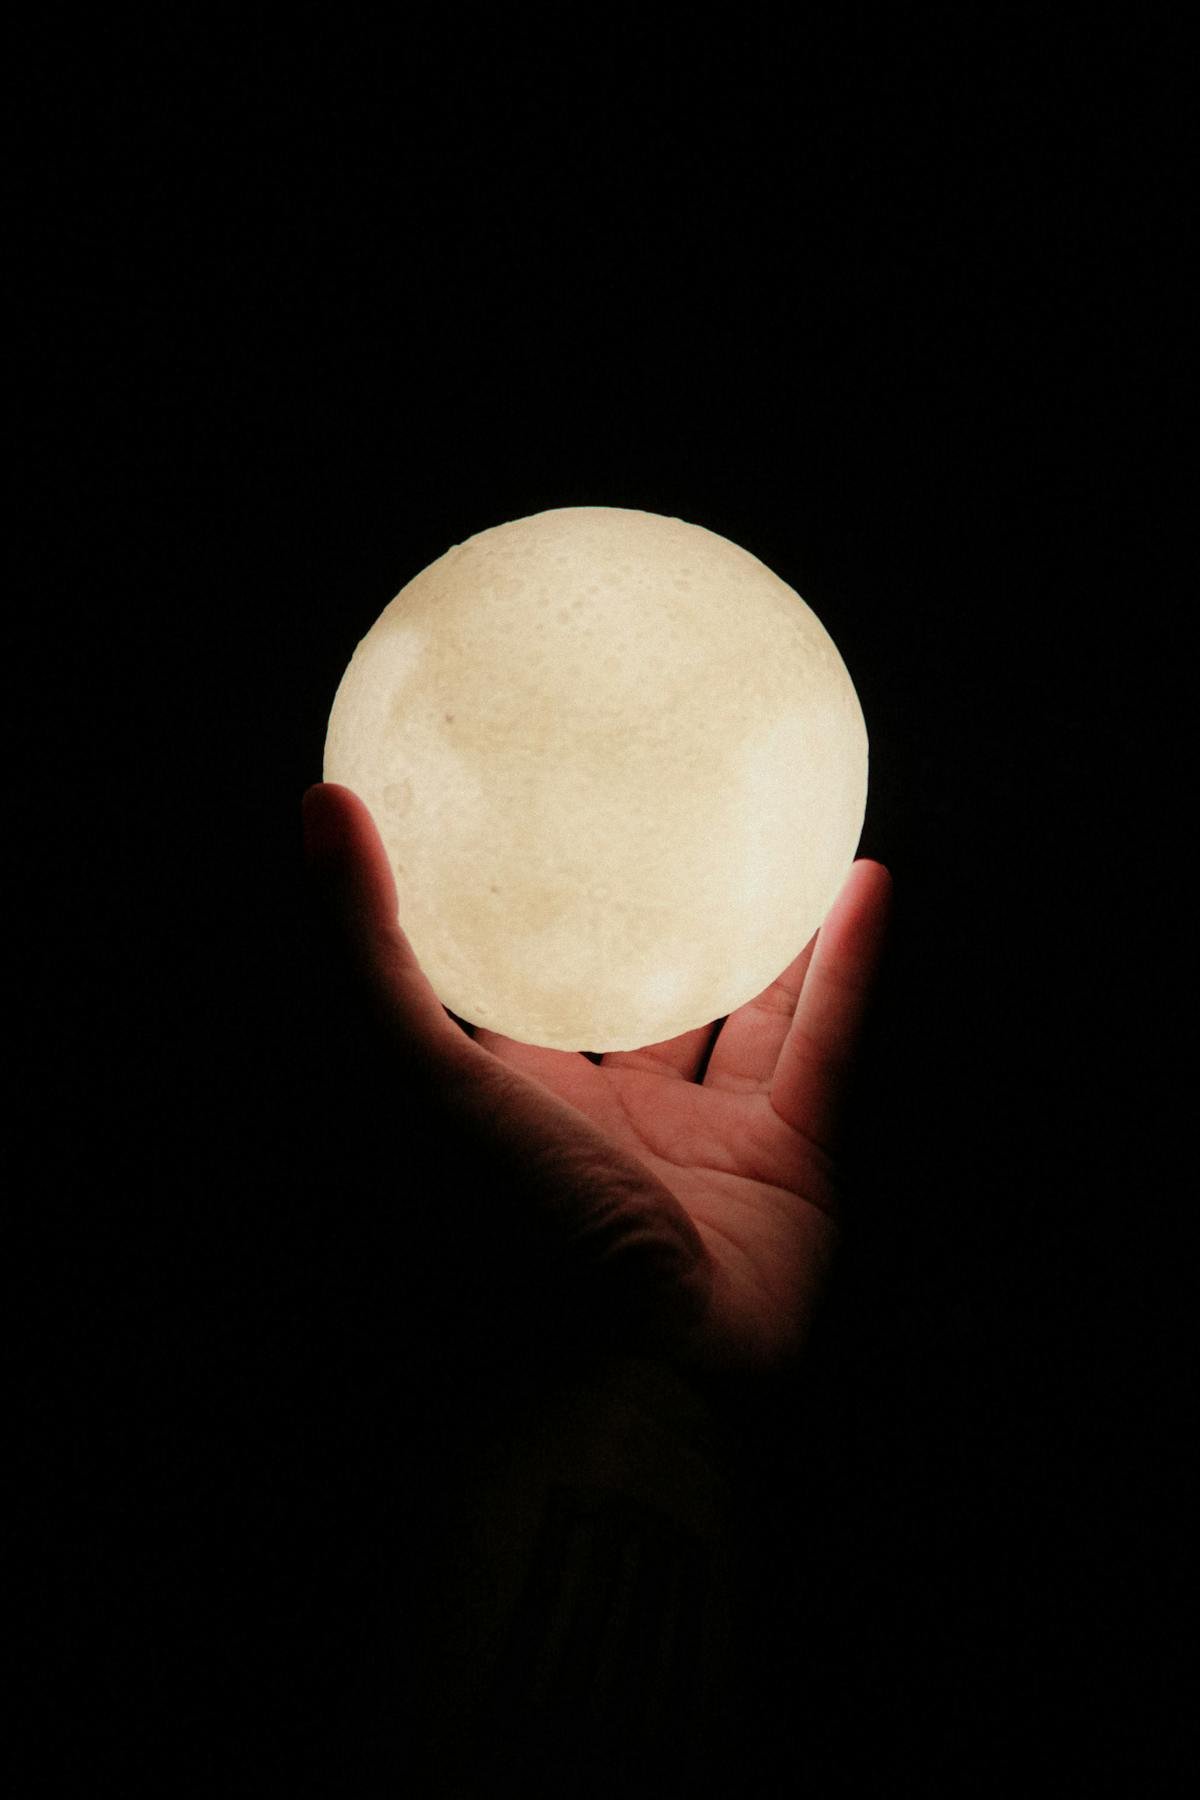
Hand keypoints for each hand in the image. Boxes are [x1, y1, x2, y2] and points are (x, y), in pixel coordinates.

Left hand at [302, 782, 891, 1373]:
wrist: (626, 1369)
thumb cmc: (504, 1226)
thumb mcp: (414, 1068)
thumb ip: (372, 944)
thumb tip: (321, 806)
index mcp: (509, 1105)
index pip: (520, 992)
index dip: (530, 916)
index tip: (542, 823)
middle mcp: (602, 1125)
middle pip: (640, 1003)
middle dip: (659, 930)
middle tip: (679, 828)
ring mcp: (702, 1150)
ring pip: (745, 1019)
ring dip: (770, 938)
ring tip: (789, 843)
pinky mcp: (789, 1170)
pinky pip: (824, 1050)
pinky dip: (848, 971)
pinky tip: (866, 882)